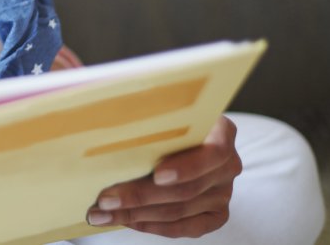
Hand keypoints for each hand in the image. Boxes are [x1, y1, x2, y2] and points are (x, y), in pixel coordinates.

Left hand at [86, 116, 241, 237]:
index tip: (157, 174)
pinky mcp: (216, 215)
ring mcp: (223, 193)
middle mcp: (228, 165)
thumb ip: (147, 110)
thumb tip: (101, 102)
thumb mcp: (163, 109)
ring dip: (137, 213)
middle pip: (186, 188)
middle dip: (141, 195)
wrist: (183, 140)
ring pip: (179, 210)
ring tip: (103, 213)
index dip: (187, 167)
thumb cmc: (168, 120)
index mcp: (222, 132)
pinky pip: (185, 228)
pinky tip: (126, 220)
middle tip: (106, 199)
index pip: (214, 152)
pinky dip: (152, 226)